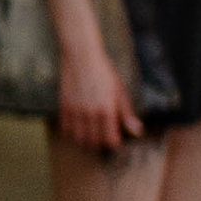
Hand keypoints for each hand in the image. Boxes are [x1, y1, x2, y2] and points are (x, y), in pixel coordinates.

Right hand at [55, 34, 142, 151]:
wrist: (81, 57)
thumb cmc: (104, 72)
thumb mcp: (120, 92)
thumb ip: (127, 114)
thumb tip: (136, 132)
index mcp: (106, 110)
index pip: (110, 140)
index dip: (115, 142)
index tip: (116, 138)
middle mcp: (90, 113)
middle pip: (94, 142)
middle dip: (101, 143)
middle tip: (104, 137)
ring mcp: (75, 111)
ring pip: (79, 139)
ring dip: (86, 140)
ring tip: (91, 135)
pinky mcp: (64, 107)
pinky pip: (66, 129)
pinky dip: (72, 133)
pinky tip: (78, 127)